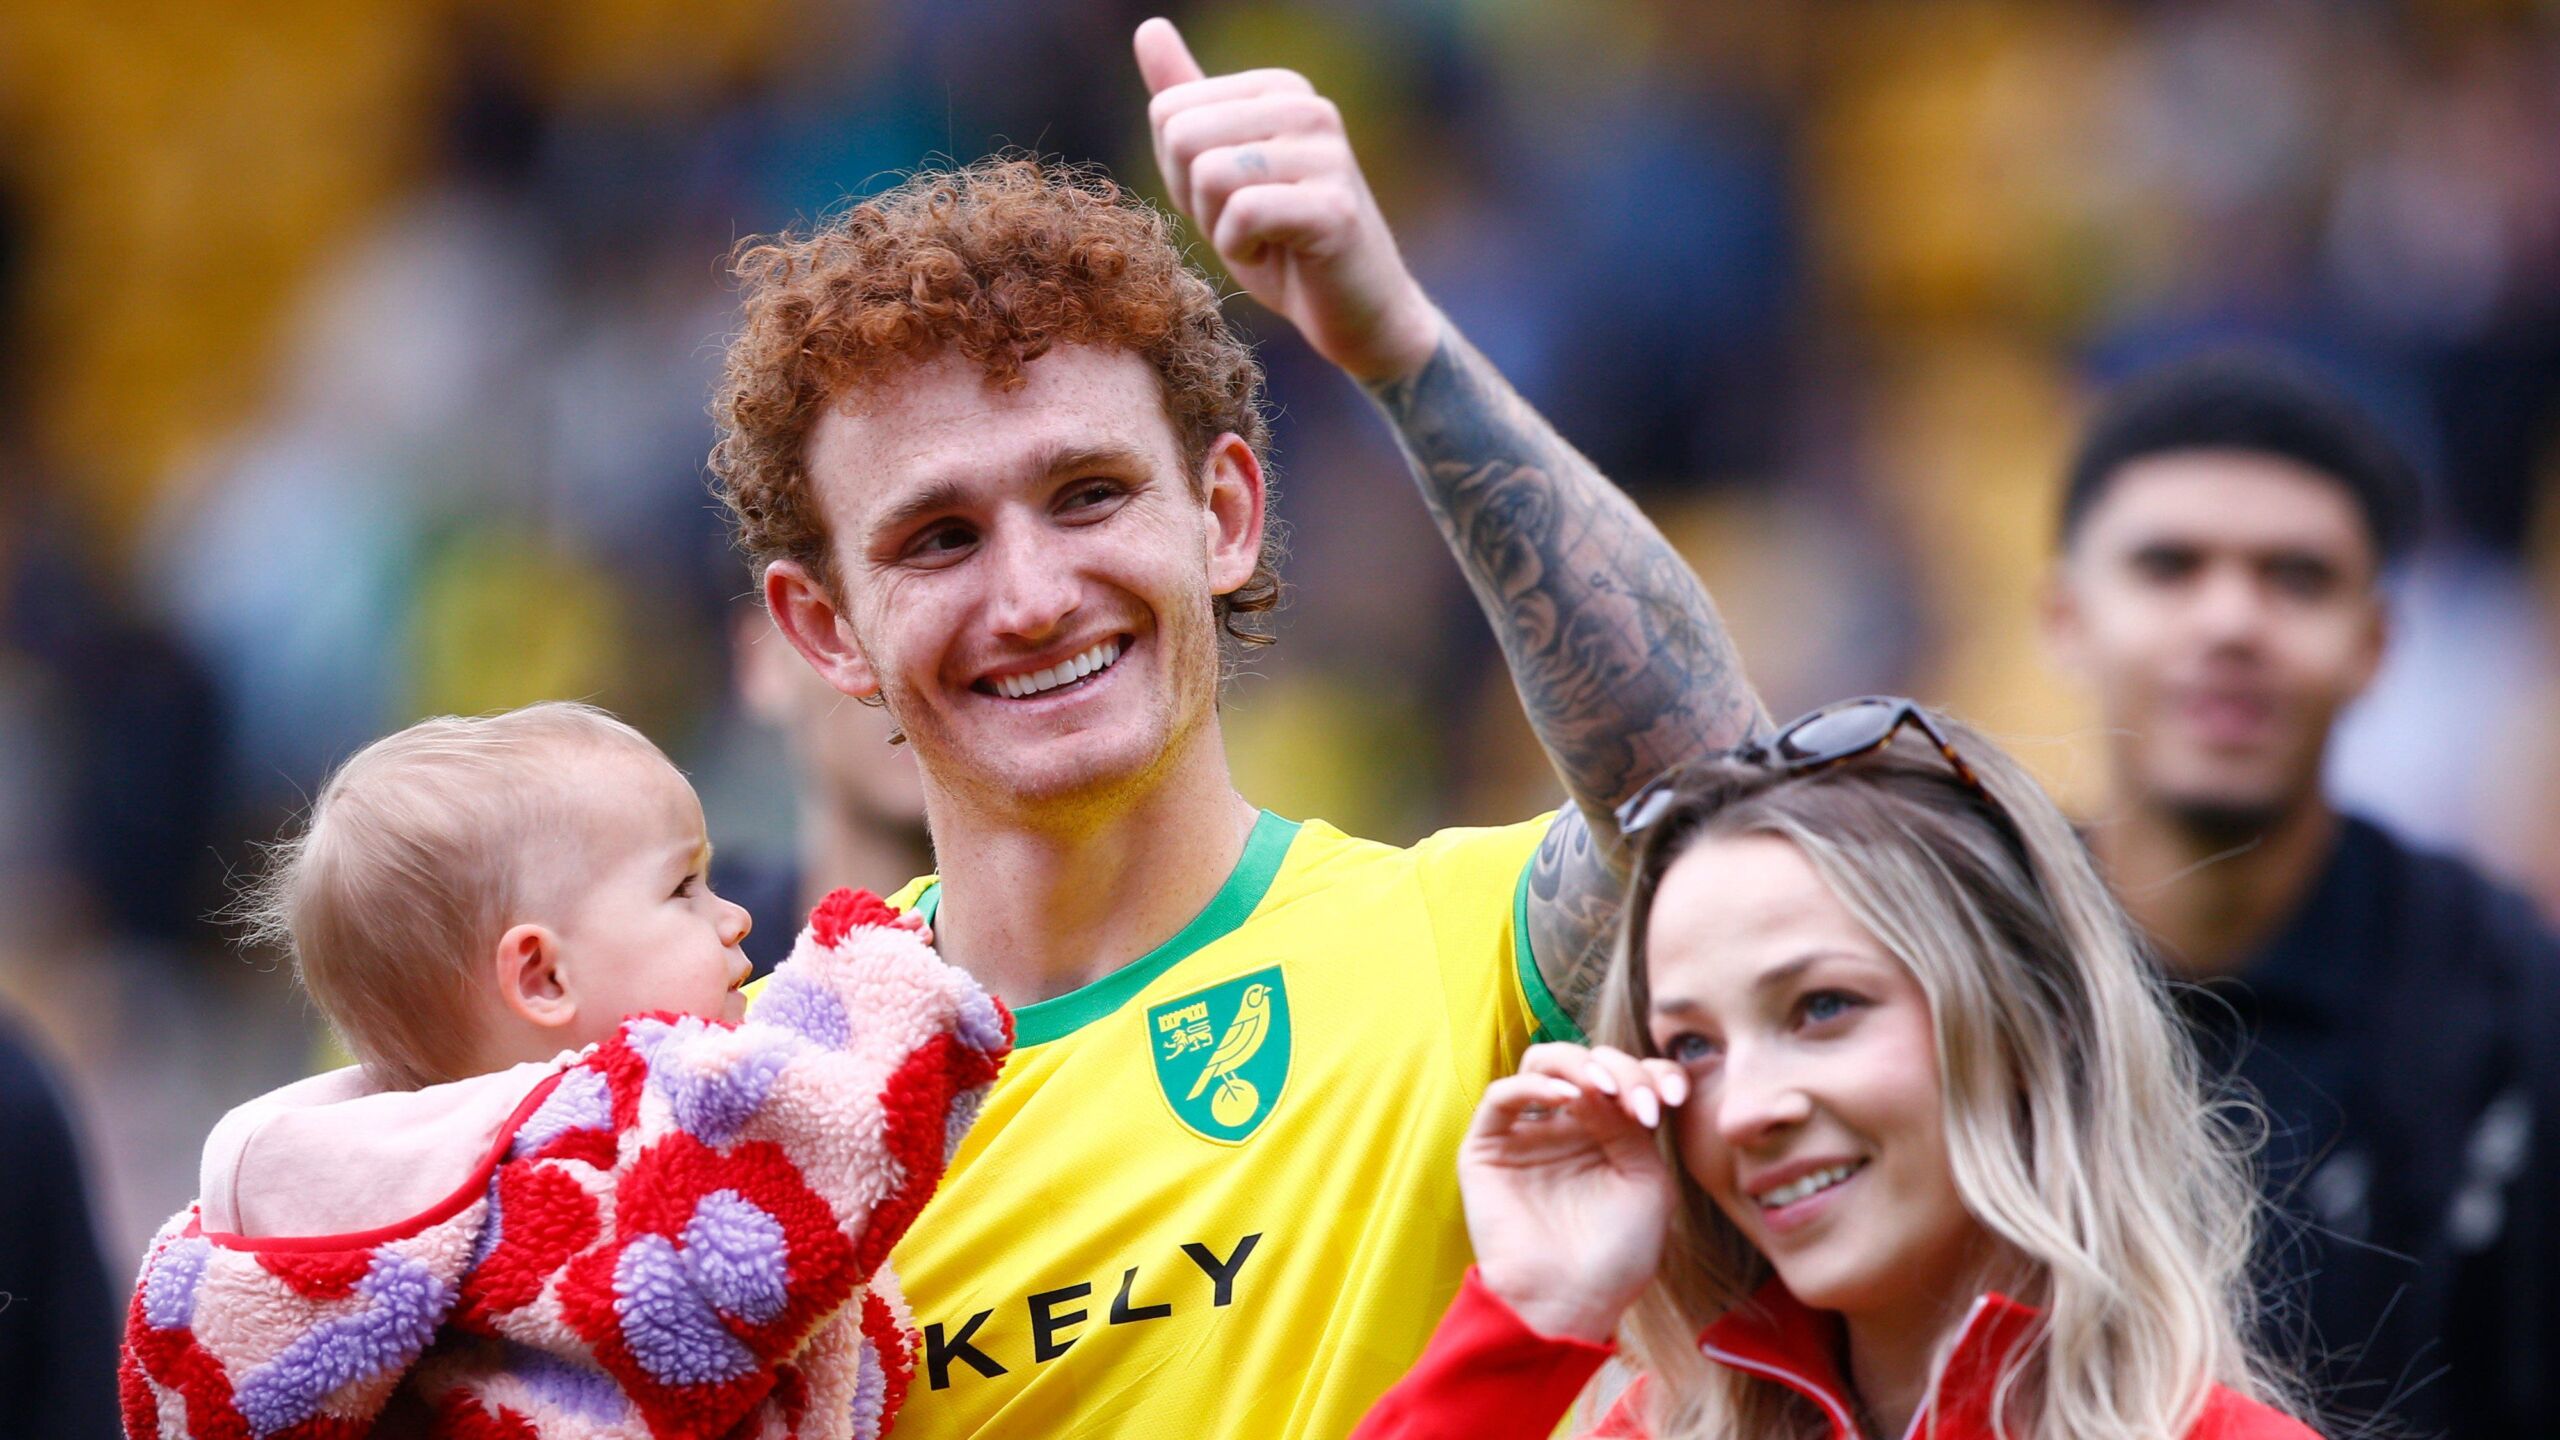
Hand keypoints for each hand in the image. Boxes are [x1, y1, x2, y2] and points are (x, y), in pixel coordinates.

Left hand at [1134, 17, 1441, 384]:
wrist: (1355, 311)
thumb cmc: (1282, 242)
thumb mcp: (1220, 168)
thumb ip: (1188, 100)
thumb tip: (1148, 27)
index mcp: (1279, 88)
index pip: (1168, 112)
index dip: (1179, 172)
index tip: (1228, 198)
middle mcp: (1308, 107)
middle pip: (1182, 136)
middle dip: (1194, 198)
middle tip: (1243, 223)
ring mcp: (1326, 154)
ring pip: (1209, 174)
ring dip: (1218, 226)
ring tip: (1263, 238)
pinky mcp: (1333, 207)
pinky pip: (1242, 214)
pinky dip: (1241, 250)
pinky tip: (1277, 255)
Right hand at [1458, 1043, 1688, 1343]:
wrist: (1572, 1302)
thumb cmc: (1617, 1254)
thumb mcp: (1647, 1181)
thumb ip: (1630, 1126)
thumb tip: (1602, 1086)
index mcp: (1609, 1134)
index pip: (1627, 1077)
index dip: (1652, 1073)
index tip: (1675, 1096)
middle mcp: (1567, 1126)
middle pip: (1588, 1062)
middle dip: (1620, 1070)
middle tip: (1639, 1102)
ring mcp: (1527, 1134)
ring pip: (1541, 1063)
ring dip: (1577, 1065)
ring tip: (1602, 1090)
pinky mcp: (1488, 1148)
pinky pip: (1501, 1096)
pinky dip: (1533, 1084)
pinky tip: (1566, 1096)